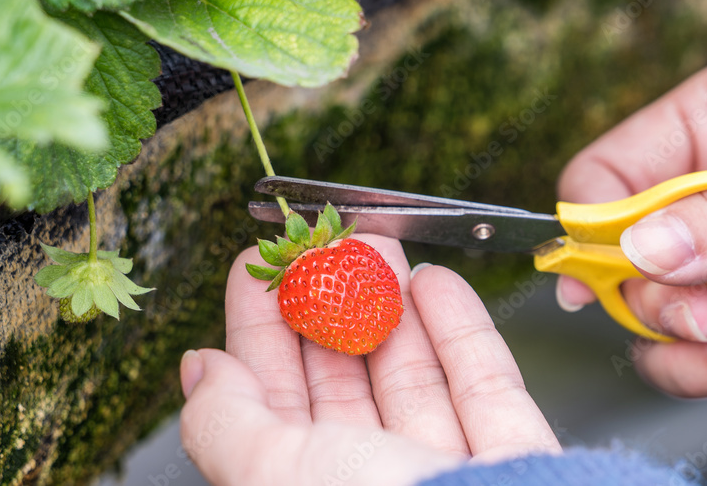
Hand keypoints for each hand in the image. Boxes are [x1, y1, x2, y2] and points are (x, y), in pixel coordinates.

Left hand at [179, 235, 559, 484]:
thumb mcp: (273, 471)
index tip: (260, 269)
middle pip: (344, 380)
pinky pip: (483, 384)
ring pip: (413, 375)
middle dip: (330, 304)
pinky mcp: (507, 454)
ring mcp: (442, 469)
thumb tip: (199, 370)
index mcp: (306, 484)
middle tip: (327, 245)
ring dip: (394, 306)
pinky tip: (438, 284)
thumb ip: (227, 418)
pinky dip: (461, 329)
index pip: (272, 399)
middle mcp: (371, 482)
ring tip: (380, 249)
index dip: (262, 329)